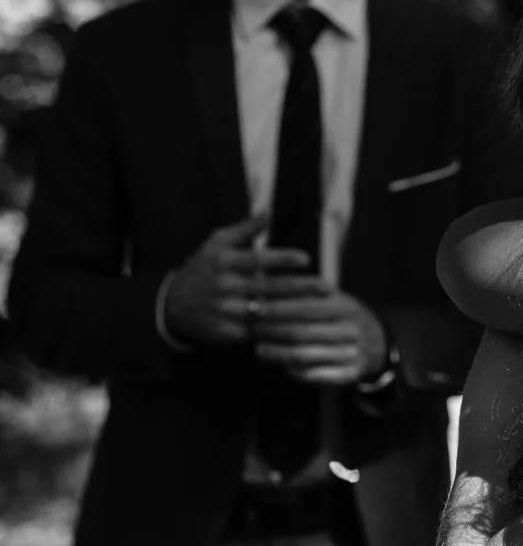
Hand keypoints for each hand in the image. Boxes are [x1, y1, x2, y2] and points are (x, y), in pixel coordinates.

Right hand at [163, 215, 324, 346]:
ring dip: (296, 312)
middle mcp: (225, 287)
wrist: (172, 306)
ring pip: (267, 313)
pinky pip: (260, 333)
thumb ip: (244, 229)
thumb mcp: (216, 244)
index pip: (257, 259)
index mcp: (224, 262)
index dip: (282, 258)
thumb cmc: (203, 268)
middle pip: (269, 288)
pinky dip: (280, 331)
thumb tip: (268, 212)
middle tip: (328, 287)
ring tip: (322, 309)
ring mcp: (226, 312)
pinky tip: (303, 329)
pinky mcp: (228, 333)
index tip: (307, 258)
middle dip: (301, 288)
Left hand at [251, 287, 389, 385]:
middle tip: (252, 329)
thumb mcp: (333, 297)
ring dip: (276, 353)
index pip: (305, 307)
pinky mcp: (350, 374)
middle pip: (301, 332)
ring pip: (304, 356)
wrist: (377, 342)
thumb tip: (266, 279)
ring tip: (259, 349)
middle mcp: (351, 330)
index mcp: (346, 306)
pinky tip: (282, 365)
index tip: (254, 307)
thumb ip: (305, 290)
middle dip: (271, 331)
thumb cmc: (342, 316)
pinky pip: (315, 376)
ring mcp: (352, 353)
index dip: (277, 308)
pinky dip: (295, 371)